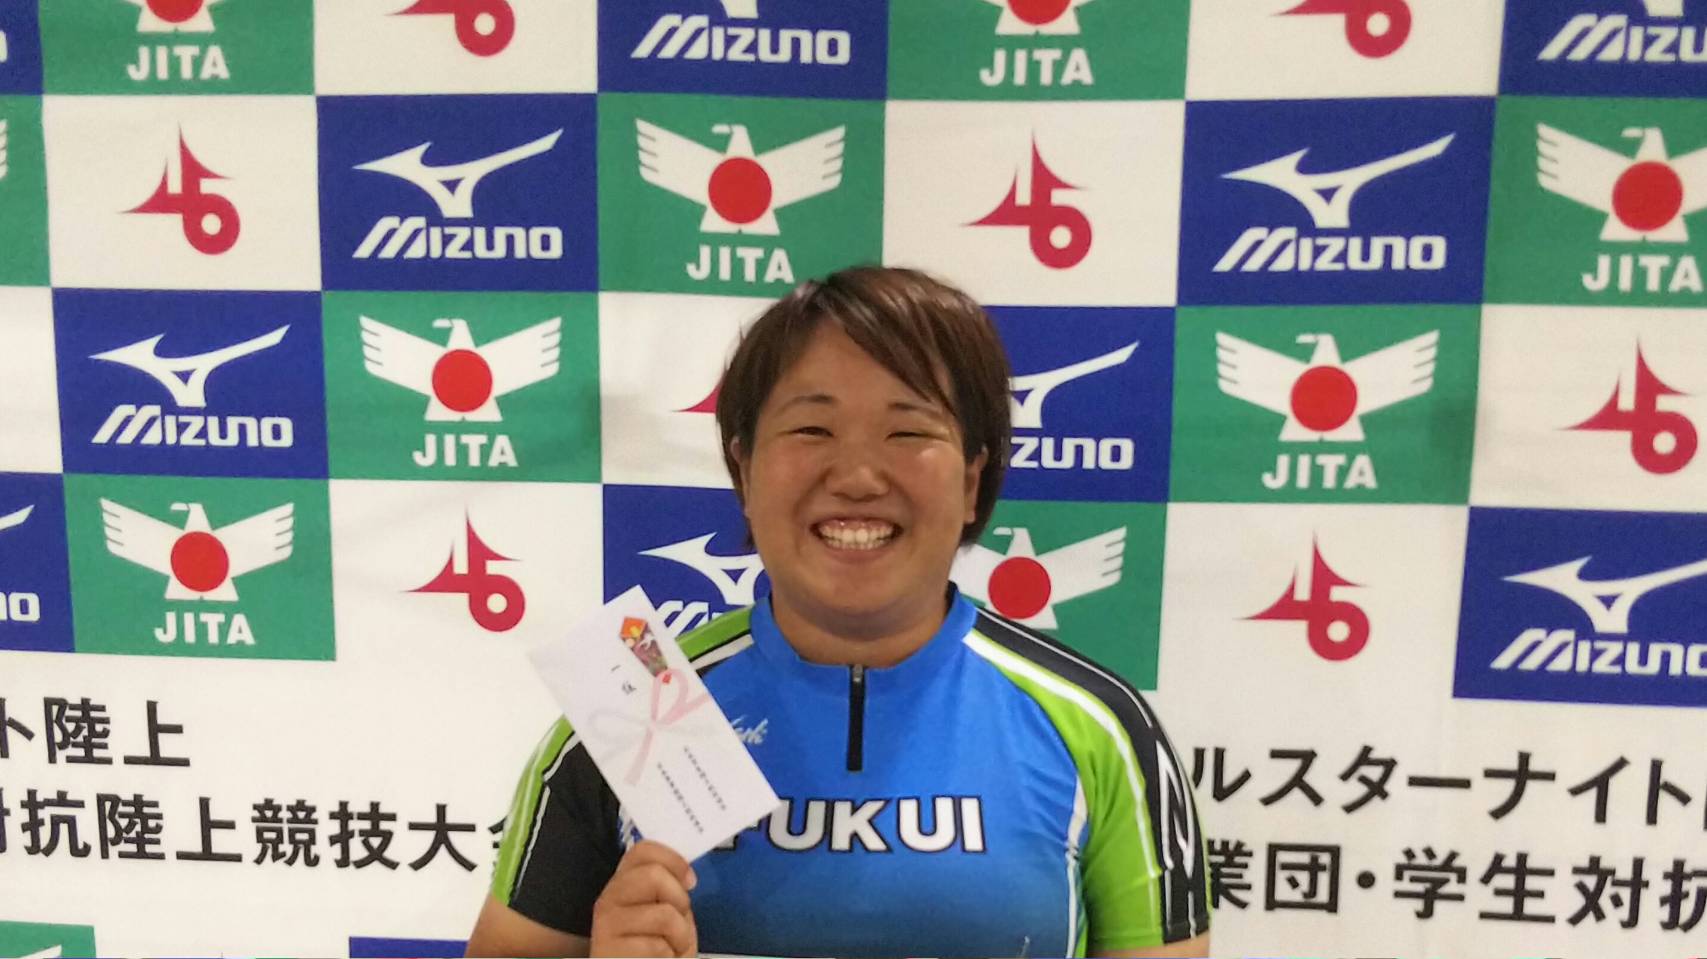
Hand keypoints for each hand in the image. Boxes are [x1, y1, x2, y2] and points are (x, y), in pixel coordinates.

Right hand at [589, 840, 698, 957]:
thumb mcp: (668, 915)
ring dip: (679, 938)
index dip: (673, 860)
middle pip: (653, 875)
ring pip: (663, 914)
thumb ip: (670, 891)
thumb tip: (686, 875)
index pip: (643, 850)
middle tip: (677, 923)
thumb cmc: (658, 954)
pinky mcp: (608, 950)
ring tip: (670, 949)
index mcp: (624, 884)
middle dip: (679, 901)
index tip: (689, 881)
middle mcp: (609, 898)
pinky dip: (669, 958)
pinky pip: (657, 946)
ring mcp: (606, 925)